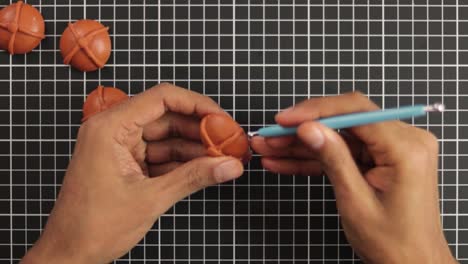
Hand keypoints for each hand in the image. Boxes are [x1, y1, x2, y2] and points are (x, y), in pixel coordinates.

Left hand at [21, 83, 243, 263]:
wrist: (69, 255)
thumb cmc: (94, 226)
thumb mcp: (150, 199)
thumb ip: (193, 177)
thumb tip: (229, 165)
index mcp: (111, 128)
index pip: (162, 98)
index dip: (197, 105)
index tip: (223, 120)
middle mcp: (114, 130)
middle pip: (167, 116)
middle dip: (200, 129)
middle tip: (229, 142)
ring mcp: (120, 146)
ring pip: (166, 136)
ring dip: (194, 147)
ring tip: (223, 157)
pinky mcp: (125, 162)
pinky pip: (159, 153)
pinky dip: (182, 160)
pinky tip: (205, 167)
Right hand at [251, 92, 456, 263]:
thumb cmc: (393, 242)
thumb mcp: (356, 201)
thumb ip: (333, 159)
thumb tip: (308, 128)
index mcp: (406, 148)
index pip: (355, 112)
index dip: (314, 112)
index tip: (284, 120)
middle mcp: (403, 140)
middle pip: (344, 120)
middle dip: (304, 128)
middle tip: (271, 136)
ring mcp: (392, 149)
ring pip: (338, 136)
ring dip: (303, 144)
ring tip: (269, 149)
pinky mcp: (380, 158)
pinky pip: (343, 151)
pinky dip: (315, 157)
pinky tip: (285, 161)